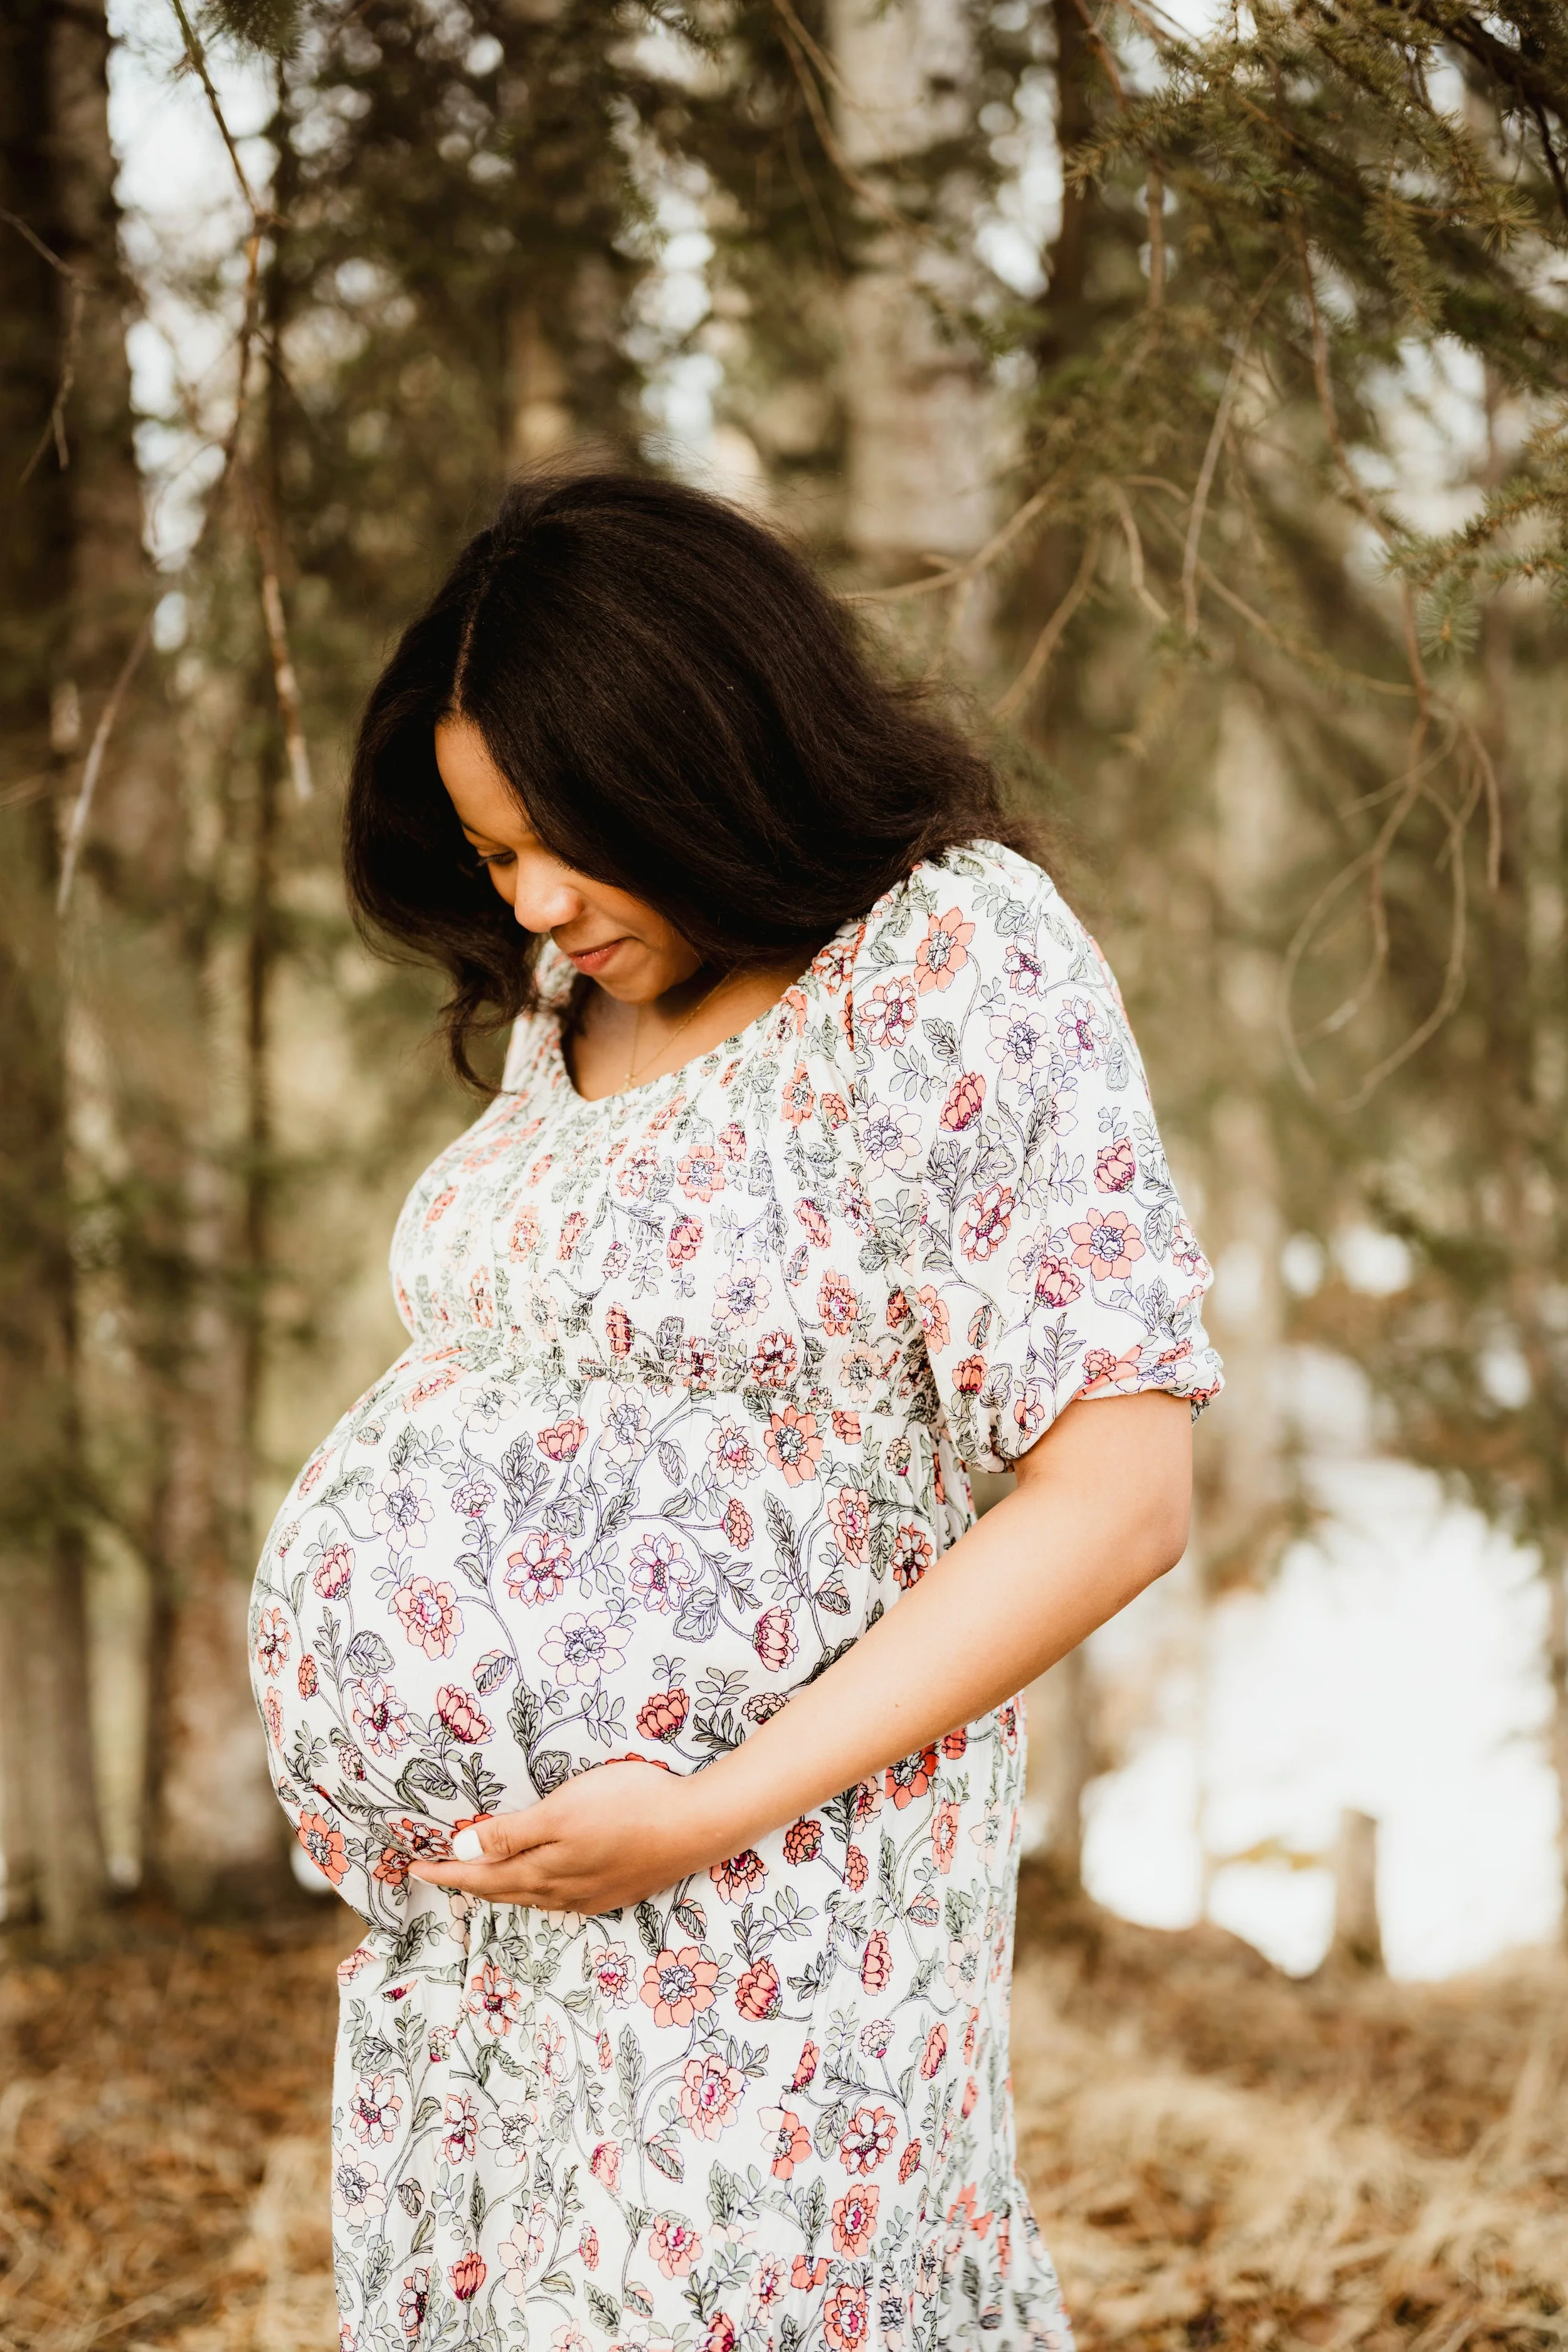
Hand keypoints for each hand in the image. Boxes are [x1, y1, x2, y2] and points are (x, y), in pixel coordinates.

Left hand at [408, 1761, 723, 1912]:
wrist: (695, 1826)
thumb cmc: (627, 1806)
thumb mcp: (562, 1810)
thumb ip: (511, 1834)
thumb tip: (462, 1851)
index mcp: (542, 1871)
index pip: (480, 1875)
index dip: (446, 1870)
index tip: (414, 1867)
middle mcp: (561, 1891)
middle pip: (502, 1891)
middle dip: (467, 1882)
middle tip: (439, 1874)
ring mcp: (590, 1895)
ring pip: (531, 1897)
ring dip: (500, 1889)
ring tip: (481, 1880)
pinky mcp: (614, 1890)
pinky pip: (558, 1899)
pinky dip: (534, 1891)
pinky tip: (541, 1885)